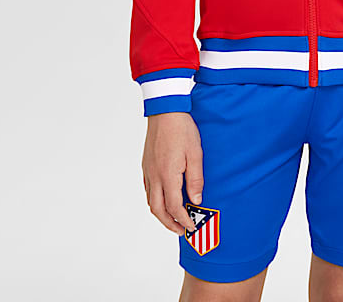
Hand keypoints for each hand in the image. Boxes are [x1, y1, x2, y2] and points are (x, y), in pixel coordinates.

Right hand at [141, 112, 203, 235]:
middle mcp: (154, 176)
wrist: (165, 111)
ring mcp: (148, 171)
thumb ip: (195, 179)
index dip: (183, 220)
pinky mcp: (146, 165)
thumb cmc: (182, 129)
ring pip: (150, 201)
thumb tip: (196, 201)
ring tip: (173, 219)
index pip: (174, 207)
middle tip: (181, 230)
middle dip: (169, 224)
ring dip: (161, 214)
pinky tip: (164, 199)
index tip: (192, 227)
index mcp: (167, 175)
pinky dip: (155, 201)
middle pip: (158, 210)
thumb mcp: (196, 154)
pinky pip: (148, 190)